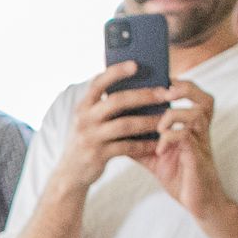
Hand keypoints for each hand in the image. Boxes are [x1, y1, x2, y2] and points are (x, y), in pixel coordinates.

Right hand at [50, 61, 163, 192]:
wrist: (70, 173)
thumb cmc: (88, 140)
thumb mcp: (89, 120)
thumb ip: (104, 106)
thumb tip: (138, 88)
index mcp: (83, 106)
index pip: (97, 83)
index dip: (116, 72)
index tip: (135, 64)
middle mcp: (84, 119)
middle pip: (116, 101)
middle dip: (143, 95)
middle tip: (165, 93)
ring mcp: (90, 137)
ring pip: (124, 125)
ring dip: (148, 121)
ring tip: (166, 118)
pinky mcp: (98, 155)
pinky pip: (126, 148)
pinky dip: (144, 145)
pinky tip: (157, 143)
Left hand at [145, 80, 229, 219]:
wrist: (197, 201)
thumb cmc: (178, 174)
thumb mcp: (154, 154)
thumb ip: (138, 139)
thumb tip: (114, 127)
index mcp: (191, 125)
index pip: (192, 95)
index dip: (177, 82)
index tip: (154, 78)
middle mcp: (200, 130)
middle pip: (203, 97)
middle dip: (184, 89)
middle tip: (164, 91)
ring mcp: (202, 142)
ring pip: (195, 114)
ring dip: (172, 116)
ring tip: (158, 127)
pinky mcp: (198, 157)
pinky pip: (187, 138)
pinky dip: (170, 139)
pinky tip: (159, 149)